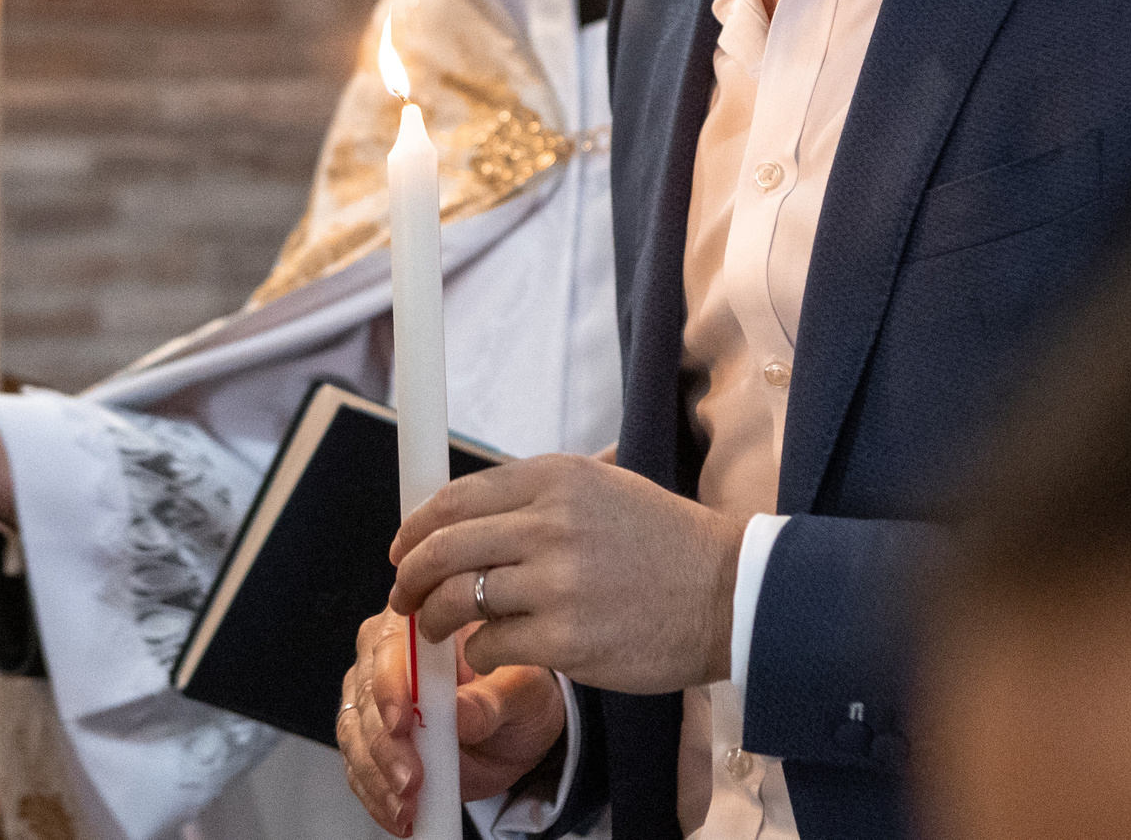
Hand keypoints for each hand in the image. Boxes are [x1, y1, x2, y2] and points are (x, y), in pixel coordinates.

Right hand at [337, 609, 564, 835]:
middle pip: (365, 692)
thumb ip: (492, 700)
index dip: (390, 683)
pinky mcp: (371, 738)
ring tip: (407, 805)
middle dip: (384, 743)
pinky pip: (359, 766)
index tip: (402, 722)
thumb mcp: (524, 692)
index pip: (391, 643)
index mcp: (425, 622)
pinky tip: (397, 815)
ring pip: (354, 732)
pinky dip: (375, 794)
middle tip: (410, 780)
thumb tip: (460, 715)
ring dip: (377, 774)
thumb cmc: (520, 693)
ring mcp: (373, 697)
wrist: (518, 730)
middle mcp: (388, 654)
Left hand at [391, 452, 747, 693]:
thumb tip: (461, 514)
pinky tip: (491, 650)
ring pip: (459, 599)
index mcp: (556, 478)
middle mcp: (551, 523)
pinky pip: (490, 646)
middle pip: (443, 547)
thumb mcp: (603, 487)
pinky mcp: (565, 640)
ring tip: (435, 628)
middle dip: (409, 576)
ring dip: (435, 618)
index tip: (402, 549)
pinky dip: (478, 652)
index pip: (455, 497)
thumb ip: (536, 495)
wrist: (728, 594)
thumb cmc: (665, 543)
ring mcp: (557, 583)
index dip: (415, 527)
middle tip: (403, 596)